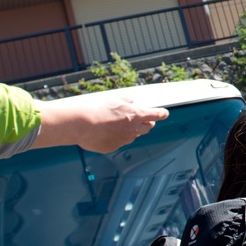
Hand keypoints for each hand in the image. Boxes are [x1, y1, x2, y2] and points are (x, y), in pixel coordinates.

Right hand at [35, 91, 168, 154]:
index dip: (161, 114)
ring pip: (133, 136)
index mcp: (136, 114)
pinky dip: (115, 138)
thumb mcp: (114, 98)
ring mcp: (124, 140)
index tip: (164, 114)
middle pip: (147, 128)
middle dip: (146, 123)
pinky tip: (105, 132)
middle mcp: (133, 129)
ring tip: (117, 124)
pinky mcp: (113, 148)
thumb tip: (131, 101)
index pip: (156, 115)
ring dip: (130, 130)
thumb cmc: (97, 109)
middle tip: (140, 119)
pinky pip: (118, 142)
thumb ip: (126, 100)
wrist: (81, 124)